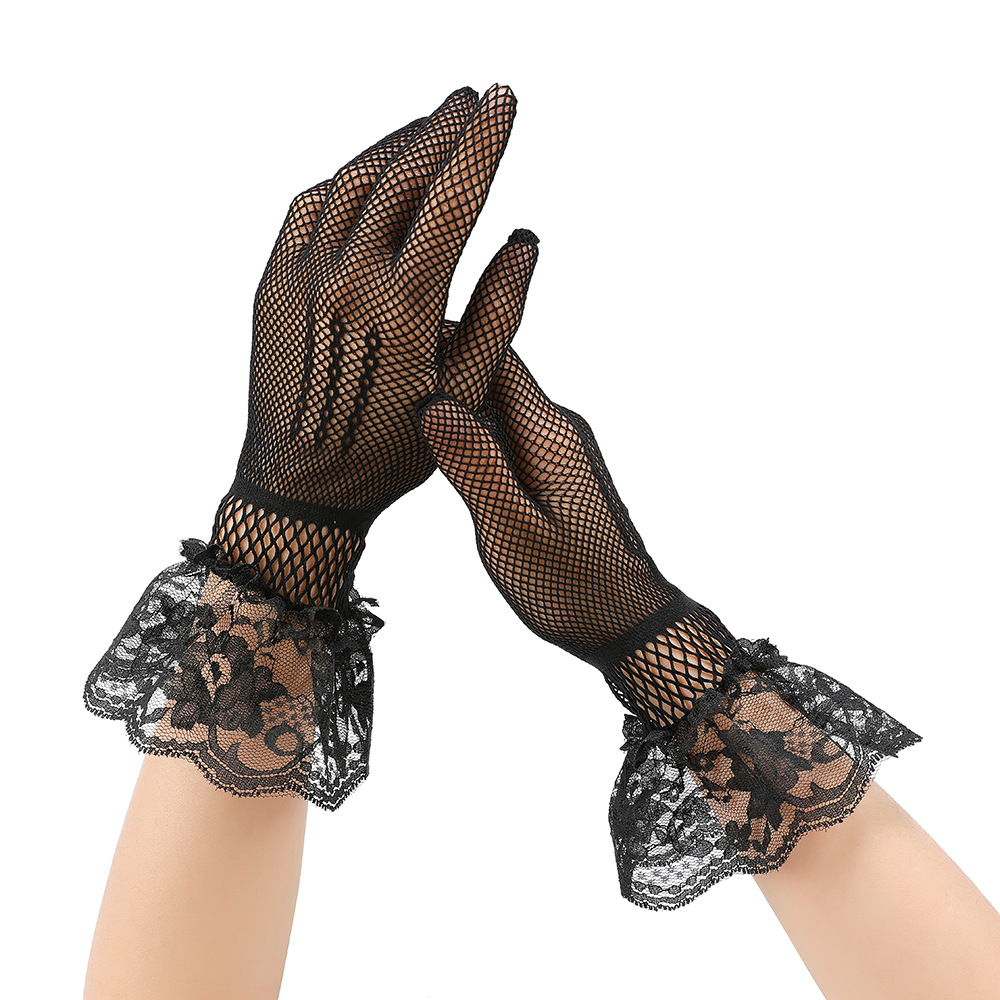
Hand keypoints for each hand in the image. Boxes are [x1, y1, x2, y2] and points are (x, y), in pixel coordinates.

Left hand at [217, 83, 536, 605]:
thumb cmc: (391, 447)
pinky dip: (345, 180)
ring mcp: (303, 275)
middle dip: (444, 128)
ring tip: (429, 126)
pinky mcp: (273, 282)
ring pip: (354, 182)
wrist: (302, 483)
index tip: (503, 100)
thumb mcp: (460, 395)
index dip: (483, 142)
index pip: (453, 198)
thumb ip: (496, 316)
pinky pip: (308, 208)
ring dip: (396, 146)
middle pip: (403, 174)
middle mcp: (348, 277)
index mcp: (404, 305)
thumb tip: (524, 243)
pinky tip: (368, 173)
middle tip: (471, 98)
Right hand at [418, 343, 920, 910]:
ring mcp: (556, 449)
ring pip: (496, 403)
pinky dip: (470, 431)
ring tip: (396, 400)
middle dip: (443, 364)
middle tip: (381, 364)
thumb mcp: (511, 531)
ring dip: (453, 400)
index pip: (496, 355)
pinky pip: (505, 432)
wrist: (628, 622)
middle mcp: (556, 429)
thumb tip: (434, 402)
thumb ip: (474, 465)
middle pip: (494, 372)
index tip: (395, 332)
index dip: (447, 336)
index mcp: (548, 434)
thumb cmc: (574, 586)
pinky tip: (437, 446)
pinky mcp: (552, 470)